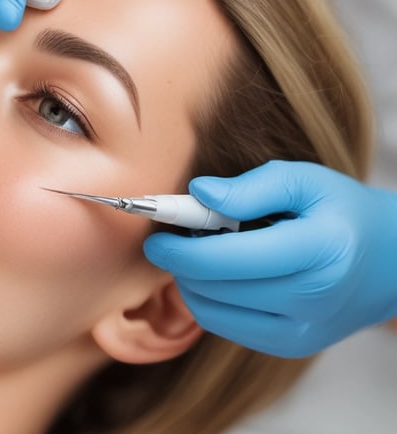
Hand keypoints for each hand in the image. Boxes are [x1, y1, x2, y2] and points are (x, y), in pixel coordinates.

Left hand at [143, 160, 396, 357]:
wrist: (389, 262)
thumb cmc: (341, 212)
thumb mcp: (305, 181)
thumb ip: (251, 186)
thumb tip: (197, 192)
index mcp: (319, 252)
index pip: (229, 259)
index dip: (182, 250)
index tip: (156, 238)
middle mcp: (311, 300)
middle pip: (214, 288)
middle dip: (181, 263)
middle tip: (175, 238)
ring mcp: (301, 332)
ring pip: (212, 312)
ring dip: (190, 282)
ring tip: (200, 253)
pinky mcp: (289, 346)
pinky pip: (226, 327)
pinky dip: (208, 301)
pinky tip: (218, 277)